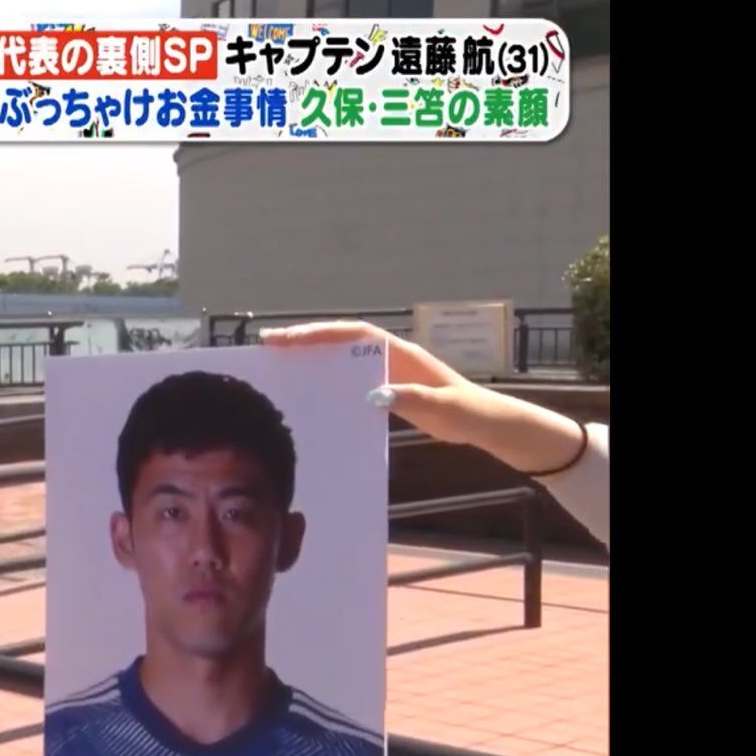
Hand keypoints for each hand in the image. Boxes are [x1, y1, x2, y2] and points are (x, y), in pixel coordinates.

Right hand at [260, 321, 583, 474]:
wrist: (487, 422)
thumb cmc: (468, 413)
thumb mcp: (444, 409)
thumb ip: (412, 400)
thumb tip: (373, 395)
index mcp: (401, 353)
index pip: (354, 333)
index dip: (320, 333)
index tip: (288, 338)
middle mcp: (390, 355)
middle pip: (340, 339)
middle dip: (305, 339)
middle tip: (268, 344)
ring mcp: (387, 370)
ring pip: (341, 357)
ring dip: (311, 357)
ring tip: (277, 364)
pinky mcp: (386, 387)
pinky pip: (349, 377)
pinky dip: (326, 377)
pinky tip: (308, 391)